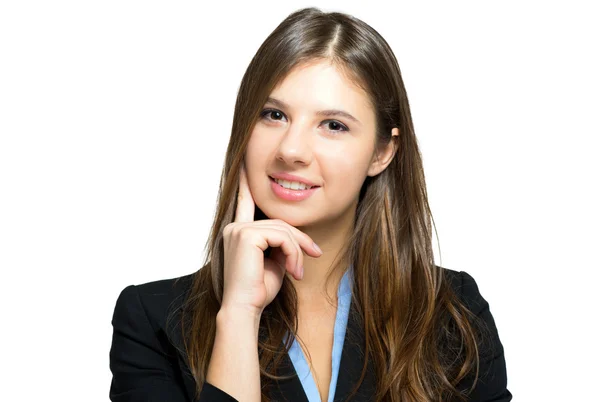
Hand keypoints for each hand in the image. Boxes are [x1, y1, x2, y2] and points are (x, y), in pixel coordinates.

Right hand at [220, 163, 322, 316]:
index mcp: (238, 231)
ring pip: (283, 229)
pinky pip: (282, 236)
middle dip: (300, 239)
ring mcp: (239, 230)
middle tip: (316, 254)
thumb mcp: (275, 262)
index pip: (245, 201)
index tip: (246, 162)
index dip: (245, 182)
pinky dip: (294, 253)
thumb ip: (281, 244)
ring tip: (300, 271)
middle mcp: (235, 227)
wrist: (246, 310)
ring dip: (298, 251)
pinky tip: (294, 271)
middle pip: (279, 221)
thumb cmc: (259, 291)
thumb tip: (294, 239)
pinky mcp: (247, 235)